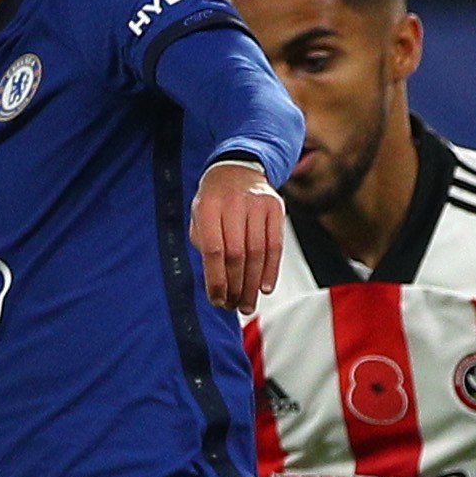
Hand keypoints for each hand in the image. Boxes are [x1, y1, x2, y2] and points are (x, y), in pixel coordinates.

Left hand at [189, 158, 282, 313]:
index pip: (213, 250)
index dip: (216, 279)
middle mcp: (233, 202)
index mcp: (208, 206)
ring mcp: (257, 203)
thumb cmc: (215, 202)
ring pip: (257, 253)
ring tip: (248, 304)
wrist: (237, 171)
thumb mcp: (199, 218)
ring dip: (252, 284)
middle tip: (234, 306)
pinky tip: (265, 287)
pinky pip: (275, 245)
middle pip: (237, 254)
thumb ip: (205, 247)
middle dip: (235, 286)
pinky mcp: (276, 207)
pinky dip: (271, 270)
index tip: (217, 300)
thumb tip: (217, 285)